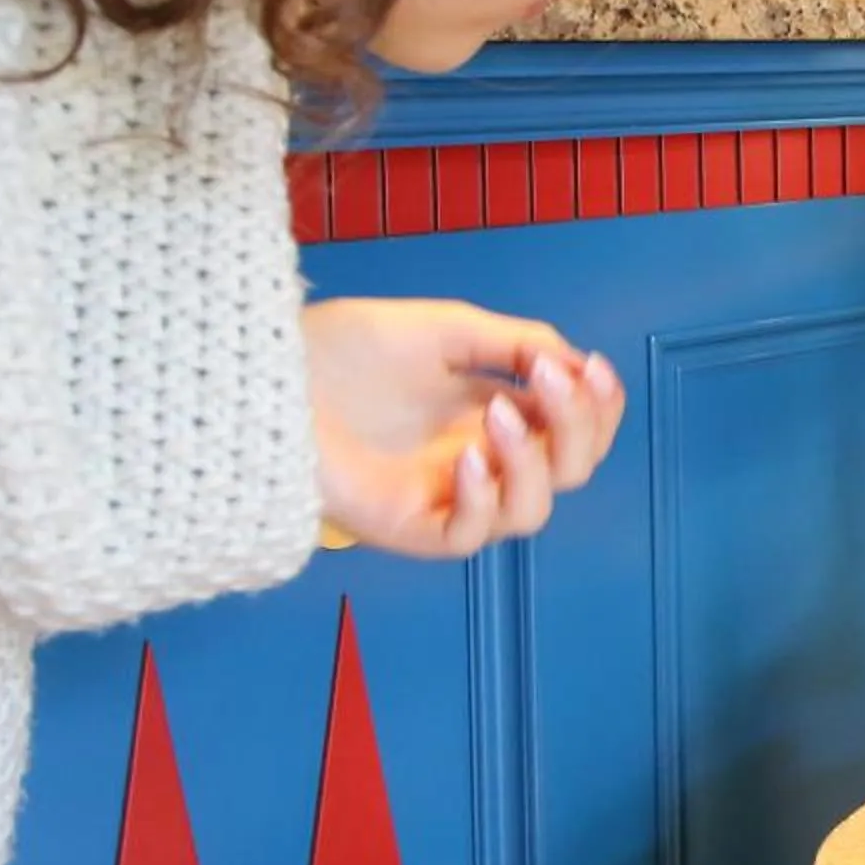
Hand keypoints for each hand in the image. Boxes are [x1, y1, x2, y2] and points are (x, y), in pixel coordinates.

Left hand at [305, 299, 625, 558]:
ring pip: (529, 512)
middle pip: (569, 470)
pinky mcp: (408, 525)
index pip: (575, 429)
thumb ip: (513, 343)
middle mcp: (480, 458)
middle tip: (548, 380)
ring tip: (499, 414)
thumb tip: (574, 364)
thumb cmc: (339, 351)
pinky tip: (467, 457)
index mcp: (493, 413)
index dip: (598, 406)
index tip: (588, 367)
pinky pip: (468, 536)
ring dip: (532, 461)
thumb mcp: (443, 329)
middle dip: (578, 426)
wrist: (265, 373)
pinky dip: (482, 499)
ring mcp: (446, 496)